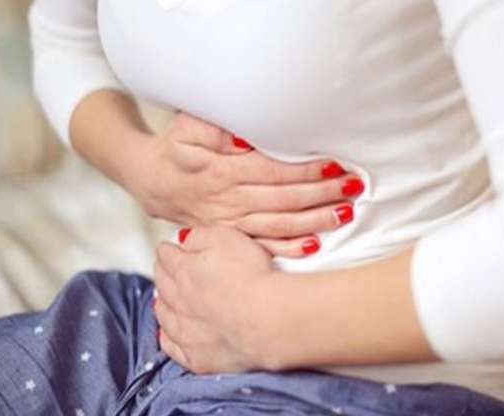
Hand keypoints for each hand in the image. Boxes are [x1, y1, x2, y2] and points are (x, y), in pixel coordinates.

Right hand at [122, 111, 363, 257]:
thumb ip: (215, 129)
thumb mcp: (187, 127)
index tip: (333, 164)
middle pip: (283, 199)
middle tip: (353, 186)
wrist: (150, 180)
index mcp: (221, 171)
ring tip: (345, 213)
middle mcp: (228, 201)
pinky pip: (263, 245)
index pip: (272, 171)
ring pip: (278, 224)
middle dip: (321, 194)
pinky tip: (314, 245)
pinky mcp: (230, 237)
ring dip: (314, 220)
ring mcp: (230, 223)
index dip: (304, 169)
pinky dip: (288, 247)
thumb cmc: (176, 147)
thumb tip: (247, 138)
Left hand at [153, 226, 273, 373]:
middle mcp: (178, 301)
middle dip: (163, 274)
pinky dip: (168, 338)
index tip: (171, 248)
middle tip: (167, 269)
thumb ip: (200, 235)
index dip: (169, 250)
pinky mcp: (197, 357)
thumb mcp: (227, 237)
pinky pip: (172, 347)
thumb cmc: (255, 277)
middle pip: (162, 284)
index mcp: (183, 270)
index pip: (166, 256)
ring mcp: (185, 332)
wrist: (270, 319)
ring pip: (164, 315)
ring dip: (163, 304)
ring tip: (165, 299)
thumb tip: (184, 239)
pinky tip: (169, 333)